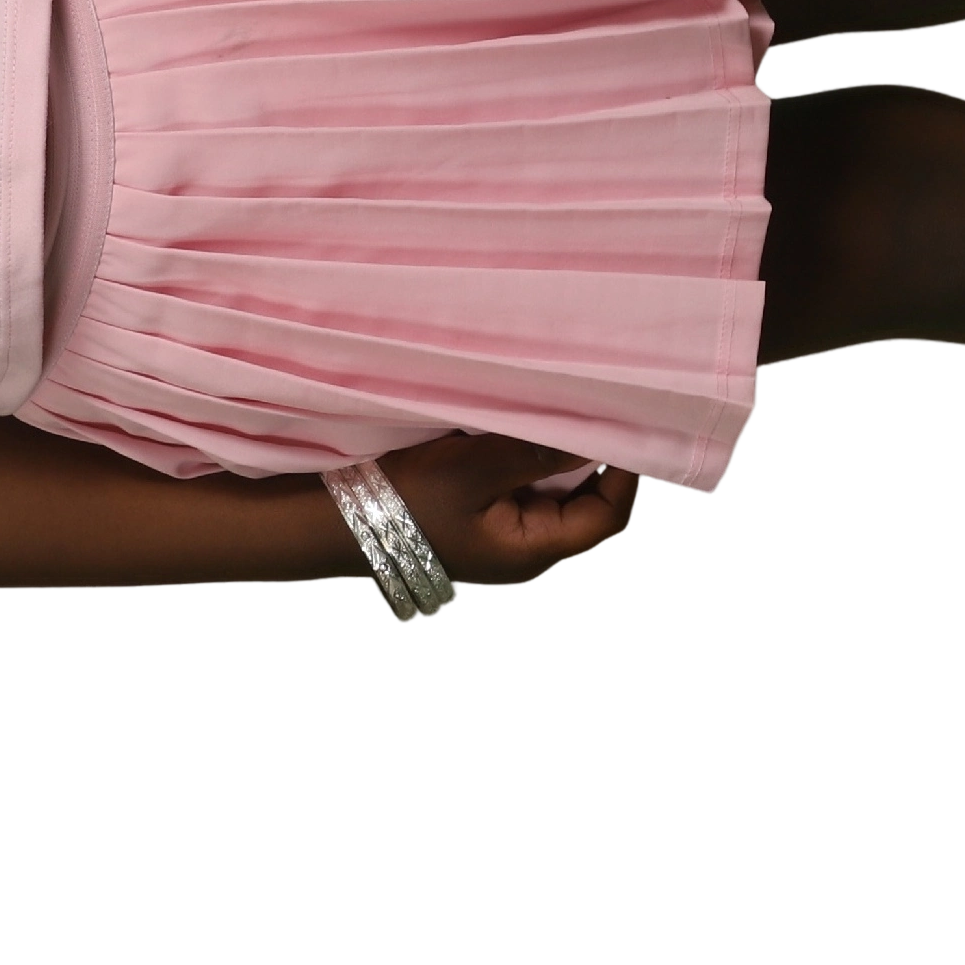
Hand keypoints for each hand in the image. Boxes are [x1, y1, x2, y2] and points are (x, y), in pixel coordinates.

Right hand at [369, 429, 650, 590]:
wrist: (340, 522)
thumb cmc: (407, 499)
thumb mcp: (473, 468)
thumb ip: (537, 450)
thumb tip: (594, 434)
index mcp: (534, 549)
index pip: (608, 515)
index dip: (624, 472)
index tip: (620, 423)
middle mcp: (528, 552)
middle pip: (587, 507)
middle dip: (591, 462)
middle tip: (586, 412)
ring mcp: (505, 541)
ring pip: (555, 498)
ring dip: (557, 461)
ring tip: (553, 418)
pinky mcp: (483, 526)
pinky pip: (524, 494)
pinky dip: (529, 466)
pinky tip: (518, 437)